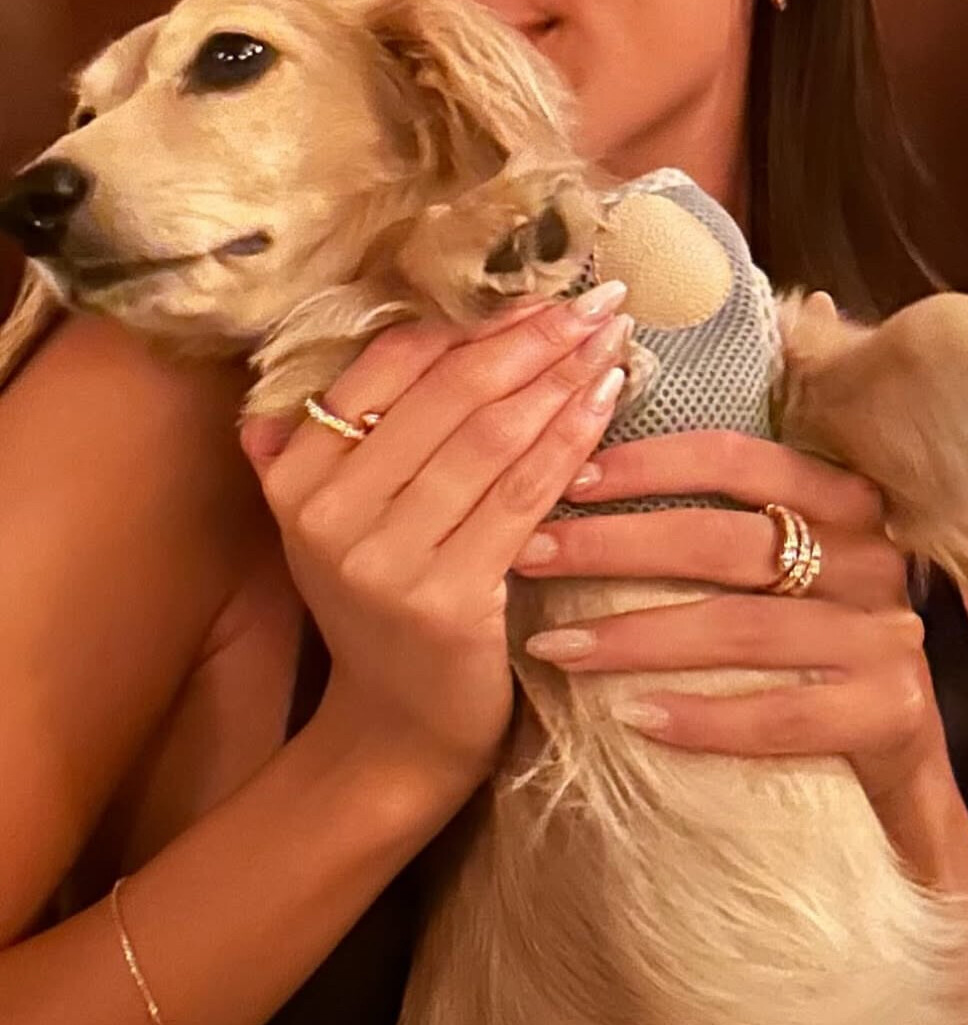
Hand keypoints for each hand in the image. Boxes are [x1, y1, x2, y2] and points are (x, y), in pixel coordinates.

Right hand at [239, 282, 631, 785]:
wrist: (394, 733)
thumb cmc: (382, 608)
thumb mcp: (335, 524)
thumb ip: (319, 446)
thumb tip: (311, 365)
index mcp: (295, 475)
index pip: (389, 364)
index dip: (471, 321)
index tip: (541, 292)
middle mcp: (326, 511)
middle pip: (450, 392)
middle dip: (534, 337)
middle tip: (600, 299)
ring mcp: (383, 559)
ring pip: (492, 436)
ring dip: (563, 377)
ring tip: (615, 337)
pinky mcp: (444, 599)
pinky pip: (523, 495)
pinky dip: (572, 440)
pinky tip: (608, 400)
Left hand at [510, 431, 951, 812]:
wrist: (901, 763)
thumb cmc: (813, 642)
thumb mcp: (789, 565)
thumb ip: (725, 517)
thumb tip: (587, 467)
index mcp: (842, 499)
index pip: (738, 459)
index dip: (649, 464)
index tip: (568, 479)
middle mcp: (871, 557)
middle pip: (726, 541)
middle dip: (614, 545)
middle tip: (529, 554)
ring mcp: (886, 636)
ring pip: (742, 629)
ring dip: (636, 637)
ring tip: (553, 645)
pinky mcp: (891, 712)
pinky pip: (780, 715)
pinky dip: (701, 717)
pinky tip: (632, 717)